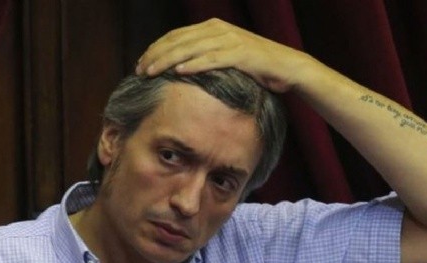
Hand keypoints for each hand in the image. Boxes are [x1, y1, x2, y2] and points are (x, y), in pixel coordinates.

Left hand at [135, 18, 314, 92]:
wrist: (287, 66)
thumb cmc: (255, 66)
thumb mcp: (226, 56)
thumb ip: (205, 56)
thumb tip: (180, 69)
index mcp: (212, 27)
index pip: (176, 35)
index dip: (155, 48)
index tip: (140, 63)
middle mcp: (218, 29)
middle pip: (178, 40)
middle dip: (155, 55)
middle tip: (139, 70)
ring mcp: (230, 40)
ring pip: (190, 48)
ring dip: (167, 60)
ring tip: (151, 72)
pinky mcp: (241, 54)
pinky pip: (212, 59)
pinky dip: (194, 64)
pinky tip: (179, 71)